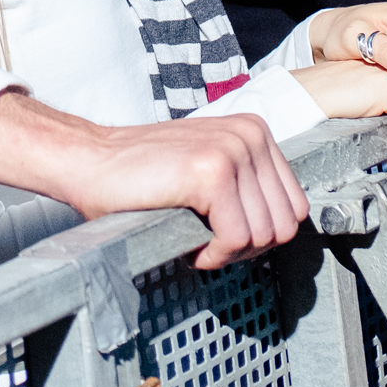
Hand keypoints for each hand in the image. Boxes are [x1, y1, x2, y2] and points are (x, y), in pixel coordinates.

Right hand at [0, 93, 307, 270]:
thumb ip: (247, 185)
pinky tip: (189, 244)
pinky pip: (236, 239)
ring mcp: (233, 150)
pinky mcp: (212, 172)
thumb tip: (281, 229)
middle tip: (211, 246)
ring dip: (229, 253)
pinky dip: (213, 255)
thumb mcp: (209, 167)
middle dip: (250, 249)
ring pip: (264, 235)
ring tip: (196, 241)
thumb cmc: (142, 175)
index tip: (226, 236)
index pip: (295, 206)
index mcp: (255, 131)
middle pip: (285, 224)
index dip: (262, 235)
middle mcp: (250, 135)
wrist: (91, 163)